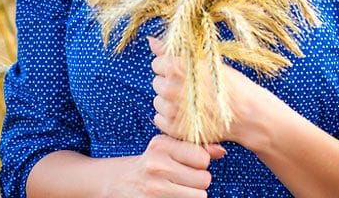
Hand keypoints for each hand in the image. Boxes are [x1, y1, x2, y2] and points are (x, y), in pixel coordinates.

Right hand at [109, 134, 224, 197]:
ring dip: (193, 194)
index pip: (203, 159)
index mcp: (161, 146)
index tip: (189, 164)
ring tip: (177, 188)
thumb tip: (222, 152)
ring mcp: (153, 190)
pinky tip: (171, 196)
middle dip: (199, 181)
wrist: (116, 183)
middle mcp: (156, 166)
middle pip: (204, 180)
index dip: (200, 163)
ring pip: (199, 197)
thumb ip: (195, 148)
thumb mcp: (167, 148)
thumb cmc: (149, 163)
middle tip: (183, 178)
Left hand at [148, 36, 279, 150]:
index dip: (169, 65)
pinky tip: (187, 114)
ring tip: (192, 101)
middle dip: (170, 82)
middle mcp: (172, 89)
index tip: (183, 69)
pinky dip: (170, 116)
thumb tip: (151, 41)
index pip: (157, 63)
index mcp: (180, 68)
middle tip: (191, 87)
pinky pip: (159, 119)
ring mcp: (172, 111)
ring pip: (158, 101)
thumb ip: (173, 53)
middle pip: (157, 82)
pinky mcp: (174, 129)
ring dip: (169, 100)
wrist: (248, 115)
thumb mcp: (207, 62)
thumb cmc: (231, 85)